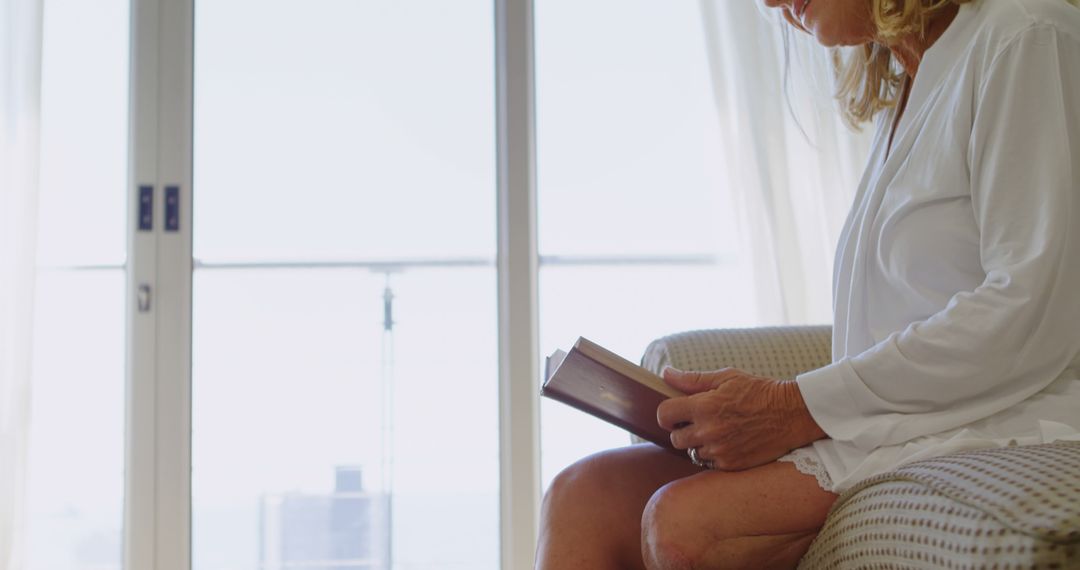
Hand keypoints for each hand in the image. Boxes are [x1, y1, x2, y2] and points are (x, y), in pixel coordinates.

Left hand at [656, 367, 826, 470]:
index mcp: (704, 406)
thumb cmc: (758, 391)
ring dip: (698, 444)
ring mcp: (720, 451)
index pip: (665, 414)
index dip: (666, 414)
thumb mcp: (726, 378)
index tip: (674, 413)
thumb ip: (692, 379)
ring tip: (717, 431)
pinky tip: (728, 442)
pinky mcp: (731, 465)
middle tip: (698, 422)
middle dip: (682, 429)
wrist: (792, 414)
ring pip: (692, 452)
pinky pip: (709, 463)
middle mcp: (709, 431)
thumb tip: (666, 374)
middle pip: (675, 438)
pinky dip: (714, 455)